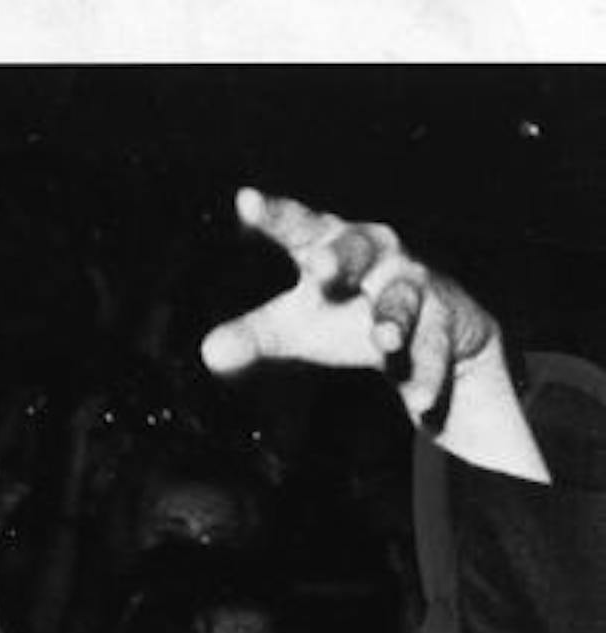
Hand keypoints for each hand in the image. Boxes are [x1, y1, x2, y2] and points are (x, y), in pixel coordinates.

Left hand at [201, 189, 499, 433]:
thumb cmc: (350, 313)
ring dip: (395, 319)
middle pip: (360, 248)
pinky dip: (427, 377)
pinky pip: (436, 350)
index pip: (300, 227)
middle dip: (343, 256)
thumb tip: (209, 353)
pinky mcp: (449, 323)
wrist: (438, 334)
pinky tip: (420, 404)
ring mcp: (417, 287)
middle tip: (319, 266)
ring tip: (385, 342)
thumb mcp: (299, 324)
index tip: (245, 201)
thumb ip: (255, 334)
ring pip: (405, 300)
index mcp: (335, 247)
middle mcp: (379, 256)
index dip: (275, 215)